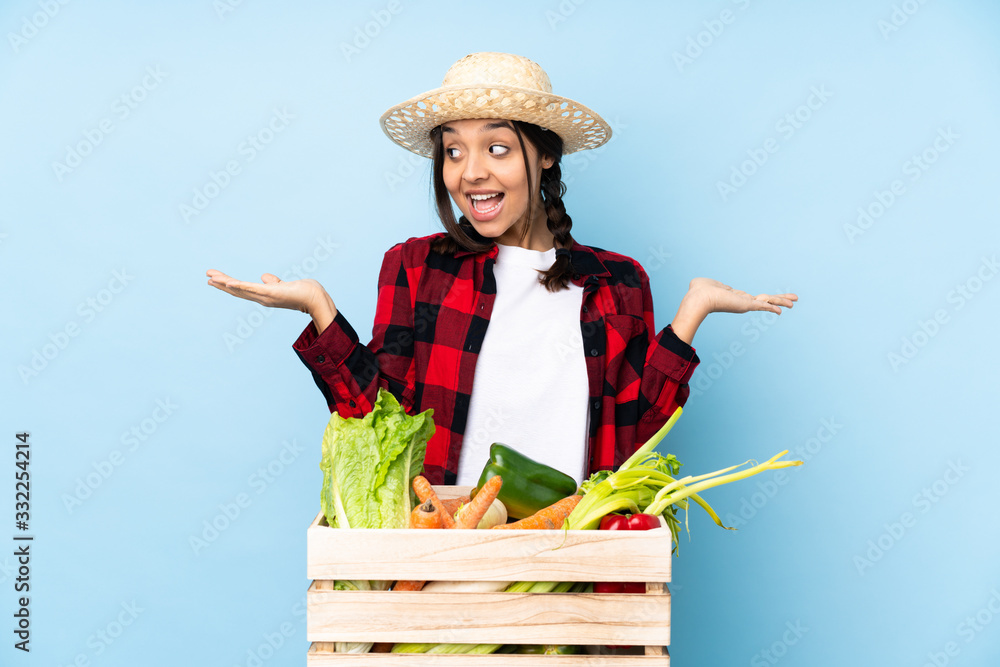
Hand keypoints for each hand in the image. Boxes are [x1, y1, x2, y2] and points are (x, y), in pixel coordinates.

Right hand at [206, 270, 337, 332]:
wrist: (314, 298)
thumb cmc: (302, 292)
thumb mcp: (283, 285)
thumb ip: (273, 282)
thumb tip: (265, 277)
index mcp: (263, 296)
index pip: (242, 289)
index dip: (228, 285)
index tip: (215, 279)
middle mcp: (262, 298)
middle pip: (237, 290)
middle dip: (221, 283)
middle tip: (207, 276)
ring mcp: (265, 296)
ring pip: (241, 289)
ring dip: (225, 284)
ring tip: (211, 278)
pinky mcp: (271, 293)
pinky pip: (252, 289)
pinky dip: (240, 286)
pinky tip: (229, 282)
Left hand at [687, 277, 797, 315]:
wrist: (698, 298)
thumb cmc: (698, 291)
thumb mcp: (705, 284)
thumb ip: (710, 284)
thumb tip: (708, 285)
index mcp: (734, 297)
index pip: (751, 298)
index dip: (760, 299)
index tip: (767, 300)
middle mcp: (742, 302)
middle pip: (764, 300)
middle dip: (778, 300)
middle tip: (793, 301)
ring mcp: (745, 304)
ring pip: (768, 301)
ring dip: (782, 301)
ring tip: (795, 301)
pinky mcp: (746, 305)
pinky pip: (763, 305)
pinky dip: (773, 306)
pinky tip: (783, 309)